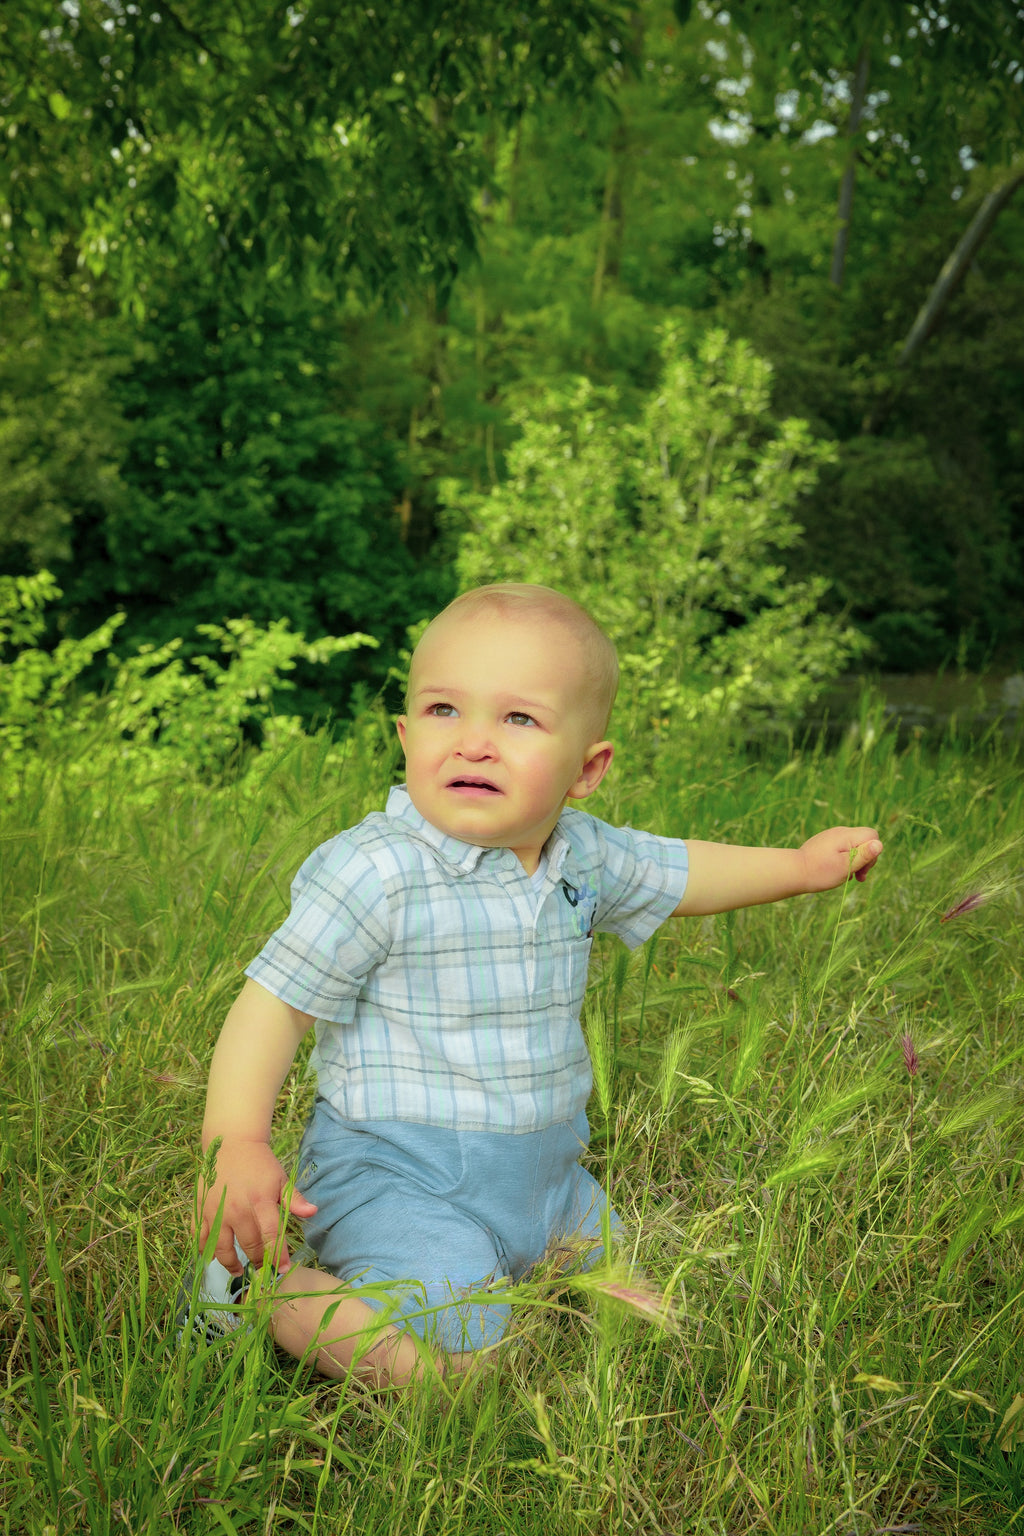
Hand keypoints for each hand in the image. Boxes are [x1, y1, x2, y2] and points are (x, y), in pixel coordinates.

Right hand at [196, 1137, 316, 1275]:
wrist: (232, 1143)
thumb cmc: (260, 1163)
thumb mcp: (281, 1178)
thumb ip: (294, 1199)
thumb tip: (313, 1212)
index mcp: (260, 1201)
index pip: (271, 1235)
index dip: (278, 1255)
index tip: (284, 1269)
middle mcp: (237, 1209)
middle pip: (249, 1244)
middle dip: (259, 1261)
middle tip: (264, 1270)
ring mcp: (216, 1211)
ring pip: (222, 1247)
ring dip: (231, 1264)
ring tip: (239, 1271)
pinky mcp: (201, 1210)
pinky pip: (200, 1236)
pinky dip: (205, 1250)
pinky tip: (214, 1258)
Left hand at [798, 826, 882, 892]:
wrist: (793, 871)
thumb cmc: (820, 871)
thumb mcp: (845, 866)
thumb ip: (863, 855)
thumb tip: (879, 844)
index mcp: (846, 835)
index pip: (872, 835)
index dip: (873, 852)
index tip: (863, 868)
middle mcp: (840, 832)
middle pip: (865, 840)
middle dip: (866, 858)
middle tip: (859, 877)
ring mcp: (832, 836)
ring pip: (854, 845)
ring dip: (856, 861)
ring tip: (850, 877)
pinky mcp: (826, 843)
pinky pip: (843, 848)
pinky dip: (846, 859)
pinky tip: (840, 872)